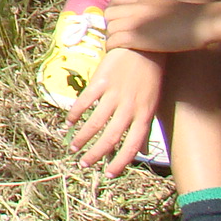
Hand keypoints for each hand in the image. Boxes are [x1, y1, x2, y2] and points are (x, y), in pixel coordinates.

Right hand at [66, 46, 164, 175]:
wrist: (143, 46)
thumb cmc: (150, 76)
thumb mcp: (152, 103)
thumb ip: (145, 127)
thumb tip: (142, 151)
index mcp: (144, 114)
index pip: (132, 145)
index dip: (120, 162)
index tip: (108, 174)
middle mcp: (130, 107)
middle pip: (111, 137)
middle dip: (96, 154)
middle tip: (84, 164)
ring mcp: (114, 93)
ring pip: (95, 122)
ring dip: (82, 137)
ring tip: (73, 146)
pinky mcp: (101, 81)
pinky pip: (85, 101)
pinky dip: (75, 113)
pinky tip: (68, 122)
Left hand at [104, 0, 210, 54]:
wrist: (201, 22)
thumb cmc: (187, 18)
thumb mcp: (162, 6)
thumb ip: (148, 8)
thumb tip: (144, 18)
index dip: (114, 11)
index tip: (121, 20)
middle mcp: (134, 7)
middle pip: (108, 14)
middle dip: (111, 25)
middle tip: (120, 35)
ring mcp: (134, 21)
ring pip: (109, 28)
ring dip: (112, 38)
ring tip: (121, 45)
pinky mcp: (136, 37)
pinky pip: (113, 41)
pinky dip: (113, 47)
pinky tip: (121, 52)